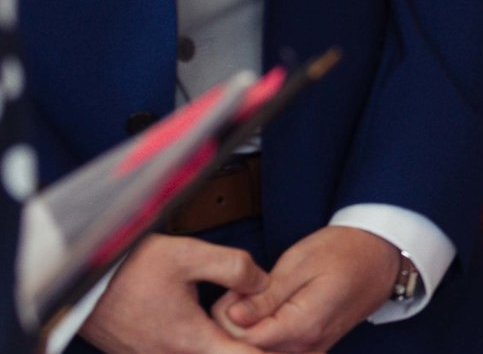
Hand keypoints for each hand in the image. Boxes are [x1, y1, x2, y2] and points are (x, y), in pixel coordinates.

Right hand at [85, 236, 266, 353]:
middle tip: (269, 333)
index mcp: (190, 340)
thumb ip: (234, 267)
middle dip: (247, 347)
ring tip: (242, 329)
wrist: (81, 283)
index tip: (284, 341)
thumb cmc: (132, 269)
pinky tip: (212, 332)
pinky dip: (200, 346)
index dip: (268, 351)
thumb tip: (263, 283)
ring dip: (223, 346)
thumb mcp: (190, 255)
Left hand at [213, 226, 399, 351]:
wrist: (382, 256)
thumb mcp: (300, 262)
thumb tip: (231, 317)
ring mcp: (312, 351)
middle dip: (235, 326)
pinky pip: (278, 353)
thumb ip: (265, 295)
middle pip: (249, 351)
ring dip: (249, 332)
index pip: (242, 339)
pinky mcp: (313, 350)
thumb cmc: (343, 251)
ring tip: (257, 301)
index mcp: (303, 325)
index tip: (234, 291)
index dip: (227, 317)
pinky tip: (267, 316)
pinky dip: (265, 339)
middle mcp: (307, 347)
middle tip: (244, 293)